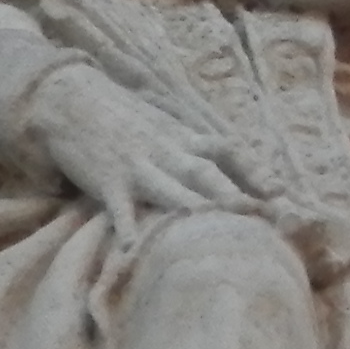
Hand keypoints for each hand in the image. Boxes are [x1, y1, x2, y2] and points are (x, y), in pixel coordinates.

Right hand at [28, 63, 249, 237]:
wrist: (71, 100)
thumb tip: (225, 172)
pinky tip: (132, 248)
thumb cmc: (122, 118)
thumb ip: (191, 147)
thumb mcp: (163, 127)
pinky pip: (120, 207)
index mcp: (183, 137)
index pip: (227, 150)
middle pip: (204, 172)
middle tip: (259, 216)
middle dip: (232, 194)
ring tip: (211, 228)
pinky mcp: (107, 181)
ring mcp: (137, 166)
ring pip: (168, 188)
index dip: (254, 170)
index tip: (279, 191)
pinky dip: (126, 227)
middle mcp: (166, 151)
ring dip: (190, 207)